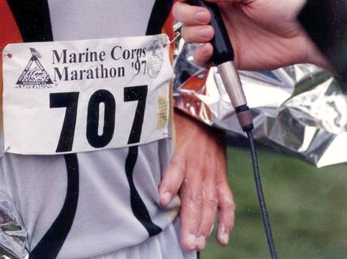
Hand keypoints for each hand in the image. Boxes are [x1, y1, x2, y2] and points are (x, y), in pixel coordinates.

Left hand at [159, 111, 234, 250]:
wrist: (206, 115)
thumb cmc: (180, 126)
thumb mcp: (165, 131)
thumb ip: (155, 150)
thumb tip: (134, 163)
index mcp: (182, 154)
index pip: (175, 169)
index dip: (169, 185)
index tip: (163, 201)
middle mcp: (198, 167)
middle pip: (194, 196)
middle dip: (190, 221)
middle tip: (186, 243)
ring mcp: (211, 175)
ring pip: (209, 203)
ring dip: (204, 226)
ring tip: (197, 244)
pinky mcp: (221, 179)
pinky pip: (226, 202)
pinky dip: (226, 221)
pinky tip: (221, 238)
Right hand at [171, 0, 324, 70]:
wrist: (300, 36)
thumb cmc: (283, 8)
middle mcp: (216, 14)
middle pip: (183, 12)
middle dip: (187, 14)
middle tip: (206, 16)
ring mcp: (219, 35)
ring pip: (188, 34)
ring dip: (193, 33)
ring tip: (210, 32)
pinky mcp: (225, 55)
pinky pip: (201, 58)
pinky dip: (200, 54)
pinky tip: (211, 49)